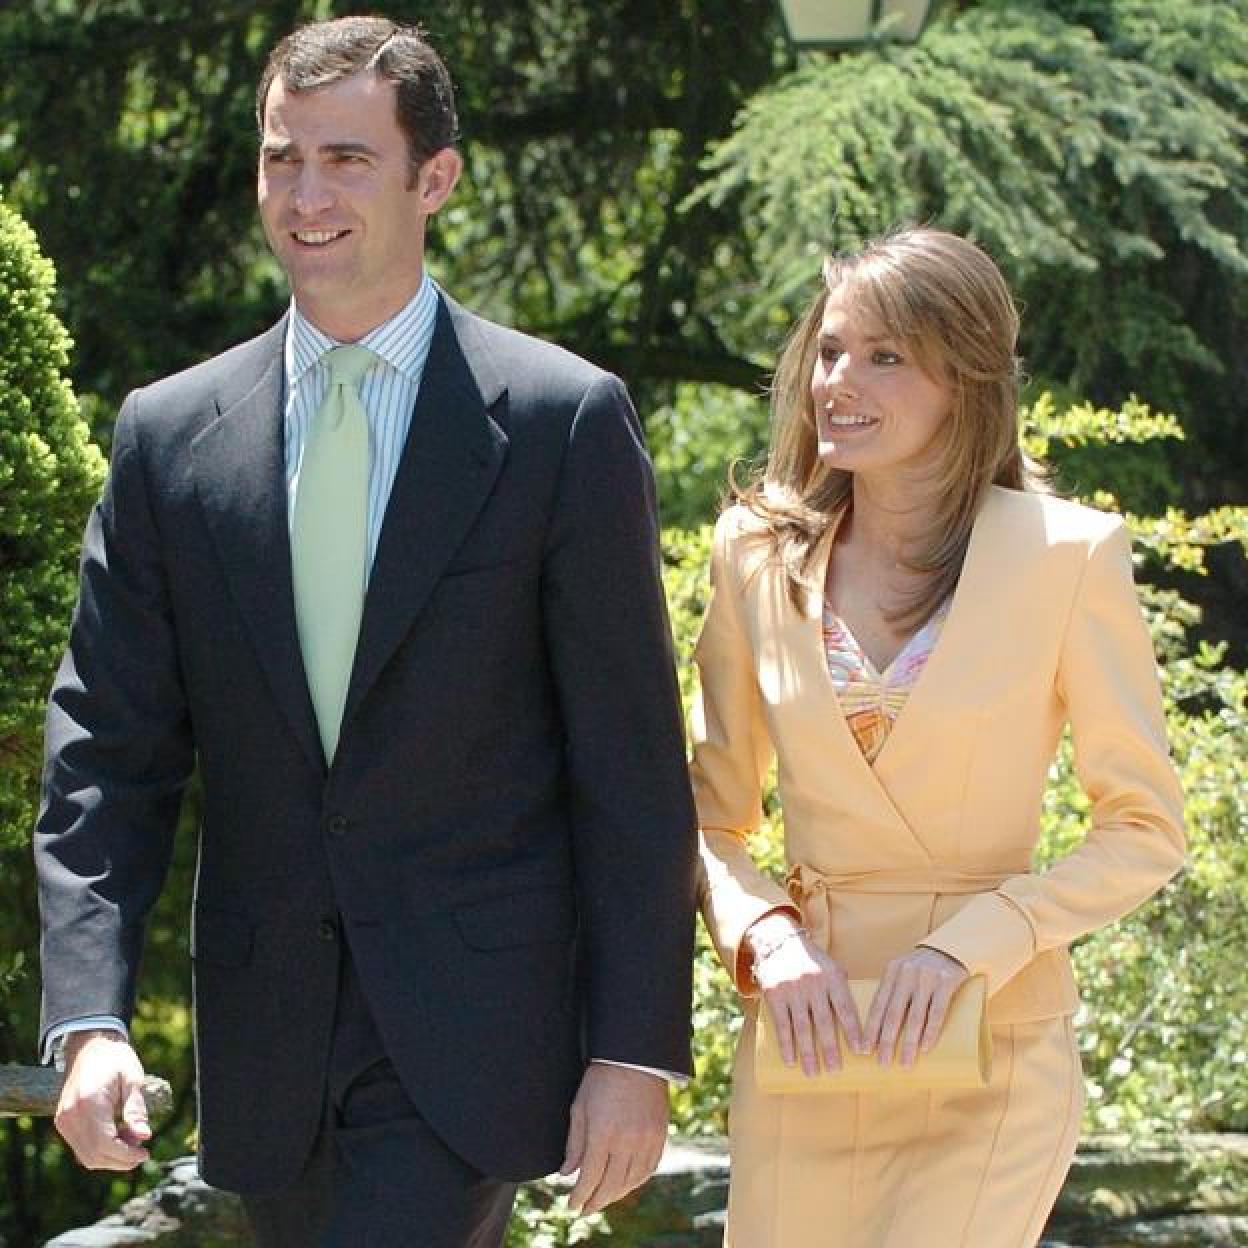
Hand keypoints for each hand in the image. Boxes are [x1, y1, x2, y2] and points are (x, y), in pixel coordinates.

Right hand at [54, 1030, 150, 1169]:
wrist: (90, 1047)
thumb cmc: (115, 1059)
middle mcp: (70, 1116)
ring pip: (85, 1156)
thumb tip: (144, 1136)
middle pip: (93, 1156)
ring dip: (111, 1157)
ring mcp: (63, 1121)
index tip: (145, 1154)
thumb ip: (136, 1109)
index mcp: (88, 1103)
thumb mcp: (133, 1079)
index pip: (104, 1144)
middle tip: (141, 1149)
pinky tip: (118, 1135)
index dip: (125, 1155)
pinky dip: (100, 1150)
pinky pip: (81, 1148)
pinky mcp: (63, 1123)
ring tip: (131, 1138)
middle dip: (120, 1160)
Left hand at [559, 1063, 667, 1214]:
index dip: (579, 1196)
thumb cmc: (602, 1079)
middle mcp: (627, 1142)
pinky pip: (648, 1170)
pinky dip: (634, 1182)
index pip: (590, 1178)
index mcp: (603, 1134)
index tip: (571, 1205)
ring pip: (630, 1182)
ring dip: (614, 1195)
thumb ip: (574, 1144)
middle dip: (595, 1202)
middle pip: (610, 1185)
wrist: (635, 1058)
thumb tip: (566, 1174)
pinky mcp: (659, 1137)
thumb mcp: (580, 1107)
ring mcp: (646, 1141)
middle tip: (585, 1209)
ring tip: (602, 1200)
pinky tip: (624, 1185)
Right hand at [748, 913, 864, 1076]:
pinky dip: (786, 1044)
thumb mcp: (830, 966)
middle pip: (824, 1021)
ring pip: (802, 1026)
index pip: (846, 1007)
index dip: (853, 1031)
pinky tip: (791, 1060)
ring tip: (813, 1073)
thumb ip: (842, 990)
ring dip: (808, 1052)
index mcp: (832, 976)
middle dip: (830, 1048)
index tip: (861, 1052)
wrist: (777, 939)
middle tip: (835, 1070)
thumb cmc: (811, 960)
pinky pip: (782, 1024)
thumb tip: (861, 1021)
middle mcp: (813, 982)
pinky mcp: (774, 994)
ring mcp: (792, 989)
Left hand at [865, 946, 968, 1066]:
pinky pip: (937, 1010)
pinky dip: (930, 1031)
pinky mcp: (946, 981)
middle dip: (886, 1041)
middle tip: (882, 1064)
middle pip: (893, 1013)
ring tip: (905, 1063)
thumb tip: (880, 1028)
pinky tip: (925, 1047)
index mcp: (892, 972)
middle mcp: (906, 973)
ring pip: (915, 1016)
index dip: (870, 1028)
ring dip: (909, 1043)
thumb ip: (894, 991)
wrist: (954, 947)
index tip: (864, 1050)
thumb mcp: (904, 972)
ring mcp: (926, 977)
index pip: (877, 1004)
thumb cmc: (924, 968)